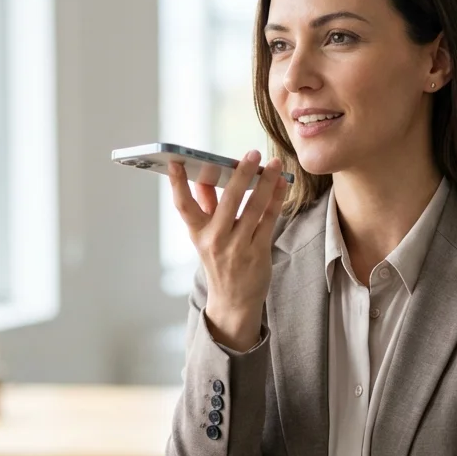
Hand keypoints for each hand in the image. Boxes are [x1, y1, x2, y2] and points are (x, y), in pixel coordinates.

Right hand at [168, 150, 288, 349]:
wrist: (234, 301)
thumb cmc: (219, 260)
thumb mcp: (205, 236)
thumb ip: (205, 206)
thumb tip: (204, 176)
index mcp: (198, 233)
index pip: (183, 206)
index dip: (177, 184)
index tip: (175, 162)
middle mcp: (215, 239)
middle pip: (229, 200)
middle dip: (241, 174)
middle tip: (252, 153)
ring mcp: (238, 247)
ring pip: (254, 208)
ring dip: (266, 182)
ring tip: (275, 163)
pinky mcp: (258, 252)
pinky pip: (269, 219)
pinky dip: (276, 199)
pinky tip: (281, 183)